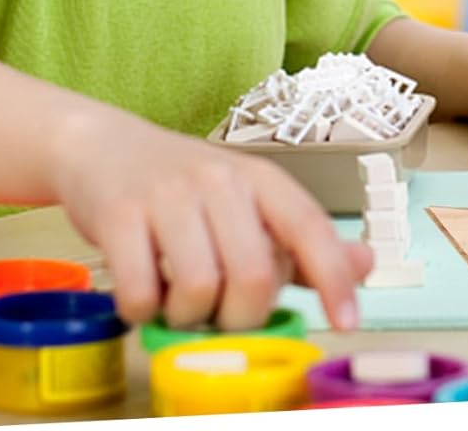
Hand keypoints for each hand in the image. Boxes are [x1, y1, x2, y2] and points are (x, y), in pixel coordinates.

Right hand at [50, 108, 372, 331]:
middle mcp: (220, 180)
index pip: (309, 226)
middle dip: (242, 316)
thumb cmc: (183, 185)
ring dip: (189, 316)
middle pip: (254, 275)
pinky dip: (144, 311)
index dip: (333, 276)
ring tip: (178, 299)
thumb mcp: (247, 202)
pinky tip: (143, 294)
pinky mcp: (119, 214)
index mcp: (261, 178)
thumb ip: (300, 242)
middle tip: (221, 314)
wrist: (102, 145)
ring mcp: (168, 195)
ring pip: (200, 288)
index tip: (347, 321)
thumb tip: (365, 265)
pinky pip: (140, 291)